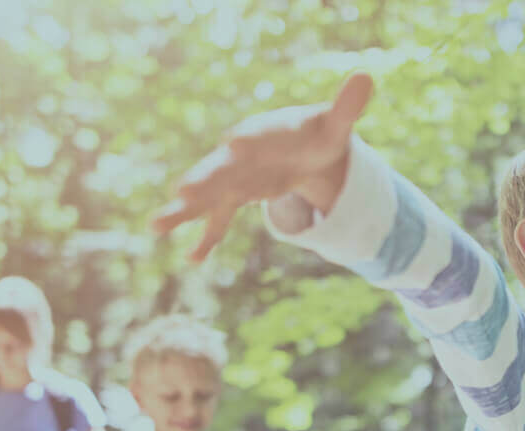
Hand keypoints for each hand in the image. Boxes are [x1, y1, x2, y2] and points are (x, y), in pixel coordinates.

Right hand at [151, 72, 373, 262]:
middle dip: (204, 179)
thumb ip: (347, 106)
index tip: (235, 141)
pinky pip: (219, 218)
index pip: (258, 134)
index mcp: (266, 131)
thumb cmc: (318, 132)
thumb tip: (367, 76)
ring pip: (208, 195)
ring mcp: (236, 177)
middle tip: (181, 191)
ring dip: (185, 211)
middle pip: (221, 167)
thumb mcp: (335, 124)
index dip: (250, 138)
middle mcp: (243, 153)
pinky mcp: (237, 195)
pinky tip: (193, 259)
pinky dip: (207, 238)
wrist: (304, 147)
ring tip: (156, 226)